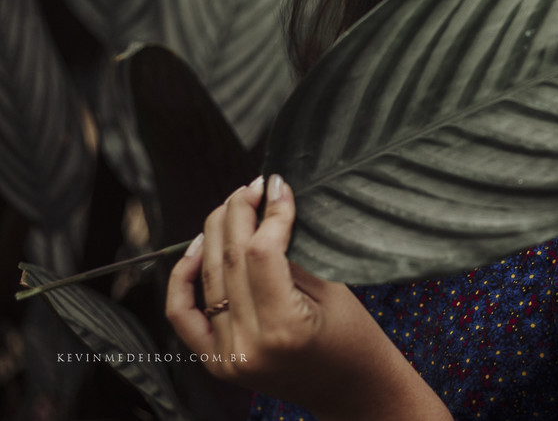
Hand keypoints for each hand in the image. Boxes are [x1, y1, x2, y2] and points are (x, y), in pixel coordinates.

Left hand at [165, 175, 451, 420]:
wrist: (350, 390)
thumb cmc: (355, 339)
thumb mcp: (333, 291)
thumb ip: (293, 256)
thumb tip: (269, 211)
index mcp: (285, 329)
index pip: (262, 254)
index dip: (270, 213)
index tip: (278, 185)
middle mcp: (248, 345)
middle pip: (229, 261)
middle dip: (240, 213)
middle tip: (254, 185)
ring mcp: (227, 357)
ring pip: (207, 278)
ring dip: (216, 233)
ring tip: (234, 204)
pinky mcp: (216, 362)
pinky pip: (184, 314)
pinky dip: (183, 278)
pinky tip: (197, 246)